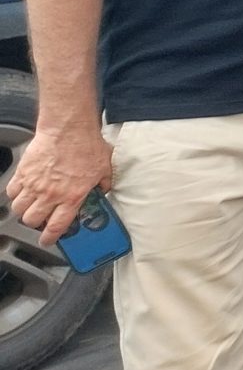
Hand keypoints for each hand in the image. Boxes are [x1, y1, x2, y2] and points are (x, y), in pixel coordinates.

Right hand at [5, 124, 113, 245]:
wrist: (68, 129)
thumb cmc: (87, 146)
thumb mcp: (105, 168)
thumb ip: (103, 184)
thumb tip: (103, 190)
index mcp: (71, 197)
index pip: (57, 226)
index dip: (50, 238)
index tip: (48, 240)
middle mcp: (50, 194)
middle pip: (32, 220)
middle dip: (36, 224)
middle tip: (41, 219)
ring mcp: (34, 184)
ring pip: (19, 209)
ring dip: (24, 210)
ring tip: (32, 205)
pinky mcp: (22, 173)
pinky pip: (11, 192)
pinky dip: (15, 194)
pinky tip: (23, 191)